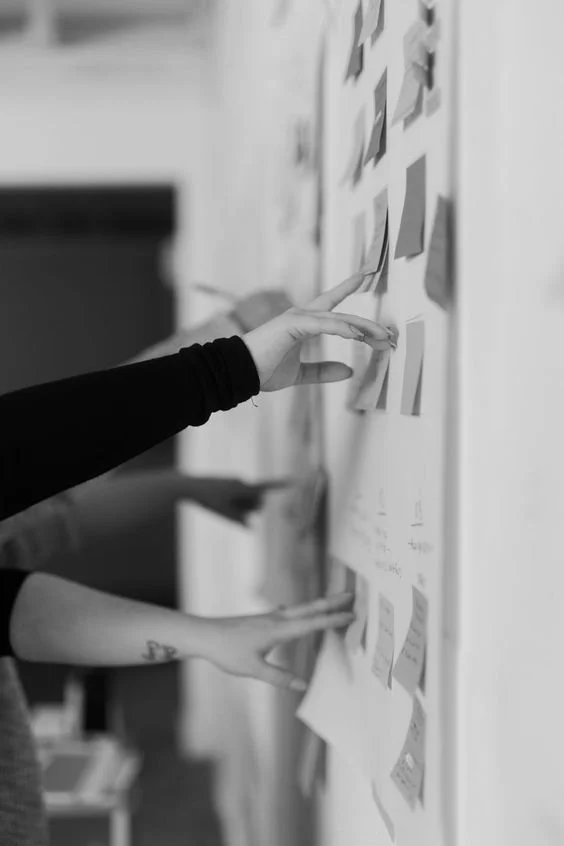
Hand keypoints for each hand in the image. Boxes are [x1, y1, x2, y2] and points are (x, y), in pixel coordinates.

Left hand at [186, 477, 288, 524]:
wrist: (189, 486)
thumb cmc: (207, 500)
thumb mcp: (224, 514)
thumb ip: (239, 520)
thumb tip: (251, 526)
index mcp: (242, 487)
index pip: (266, 486)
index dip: (281, 485)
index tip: (295, 481)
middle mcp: (242, 482)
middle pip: (256, 500)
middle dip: (251, 508)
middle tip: (231, 510)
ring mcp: (235, 482)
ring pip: (246, 499)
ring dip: (241, 506)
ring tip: (221, 506)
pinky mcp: (230, 483)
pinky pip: (238, 496)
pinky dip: (234, 503)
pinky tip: (219, 503)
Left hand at [200, 593, 354, 690]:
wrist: (205, 635)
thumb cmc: (227, 652)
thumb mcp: (254, 670)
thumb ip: (280, 678)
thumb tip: (303, 686)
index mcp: (278, 629)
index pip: (312, 623)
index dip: (333, 619)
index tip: (352, 614)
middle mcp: (277, 619)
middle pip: (310, 608)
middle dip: (332, 602)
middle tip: (352, 594)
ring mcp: (269, 617)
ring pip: (300, 608)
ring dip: (319, 605)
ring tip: (334, 602)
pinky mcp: (263, 620)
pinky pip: (290, 613)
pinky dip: (302, 612)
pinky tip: (298, 613)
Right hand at [242, 273, 395, 390]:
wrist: (240, 374)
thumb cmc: (263, 371)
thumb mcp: (300, 374)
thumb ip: (323, 371)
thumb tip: (348, 370)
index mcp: (303, 323)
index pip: (331, 303)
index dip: (348, 288)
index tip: (366, 276)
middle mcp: (303, 315)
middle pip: (344, 316)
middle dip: (369, 325)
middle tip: (389, 336)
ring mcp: (299, 317)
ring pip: (340, 320)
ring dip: (364, 329)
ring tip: (383, 338)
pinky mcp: (295, 324)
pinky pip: (326, 325)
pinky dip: (344, 329)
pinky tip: (359, 336)